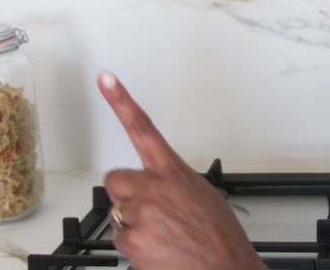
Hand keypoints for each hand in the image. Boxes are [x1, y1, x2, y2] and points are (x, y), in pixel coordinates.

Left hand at [97, 70, 264, 269]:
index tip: (105, 79)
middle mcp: (152, 188)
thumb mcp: (203, 195)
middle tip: (148, 210)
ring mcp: (140, 214)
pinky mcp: (131, 240)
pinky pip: (122, 240)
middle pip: (115, 179)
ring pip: (119, 214)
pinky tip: (160, 250)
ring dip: (135, 224)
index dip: (120, 101)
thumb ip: (175, 183)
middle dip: (126, 193)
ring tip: (164, 236)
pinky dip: (137, 247)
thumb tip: (161, 186)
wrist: (224, 269)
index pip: (142, 127)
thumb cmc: (220, 237)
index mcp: (172, 171)